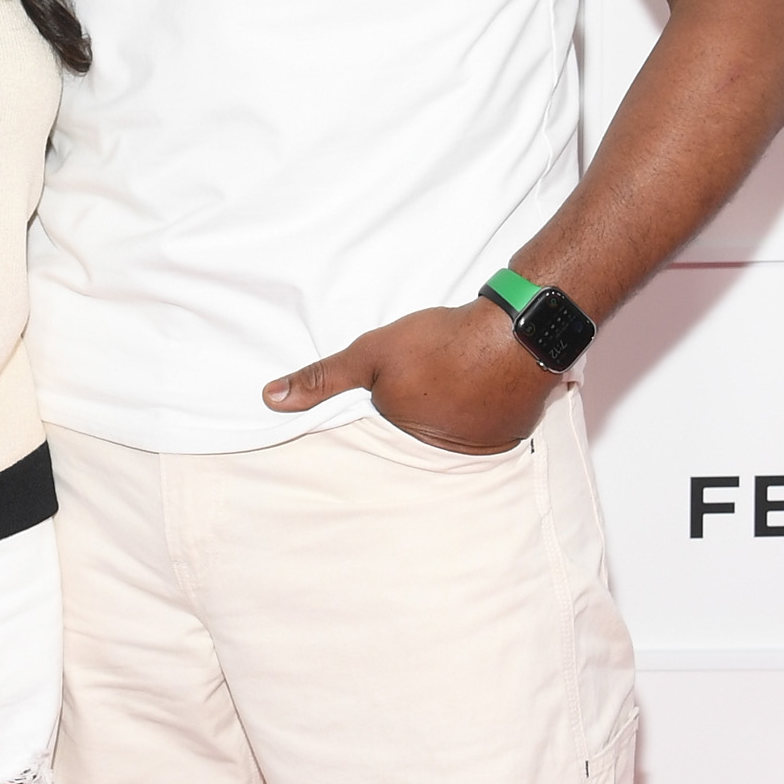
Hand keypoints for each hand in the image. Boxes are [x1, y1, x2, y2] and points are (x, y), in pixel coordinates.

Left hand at [262, 298, 558, 453]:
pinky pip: (496, 420)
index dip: (398, 389)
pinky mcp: (515, 431)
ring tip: (466, 367)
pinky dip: (492, 402)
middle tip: (442, 365)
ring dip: (464, 400)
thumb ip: (322, 379)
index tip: (413, 370)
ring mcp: (483, 444)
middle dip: (431, 397)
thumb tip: (268, 399)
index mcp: (405, 436)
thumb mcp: (370, 355)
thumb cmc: (439, 343)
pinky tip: (490, 376)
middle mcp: (444, 451)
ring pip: (463, 422)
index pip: (391, 417)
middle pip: (428, 422)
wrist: (515, 332)